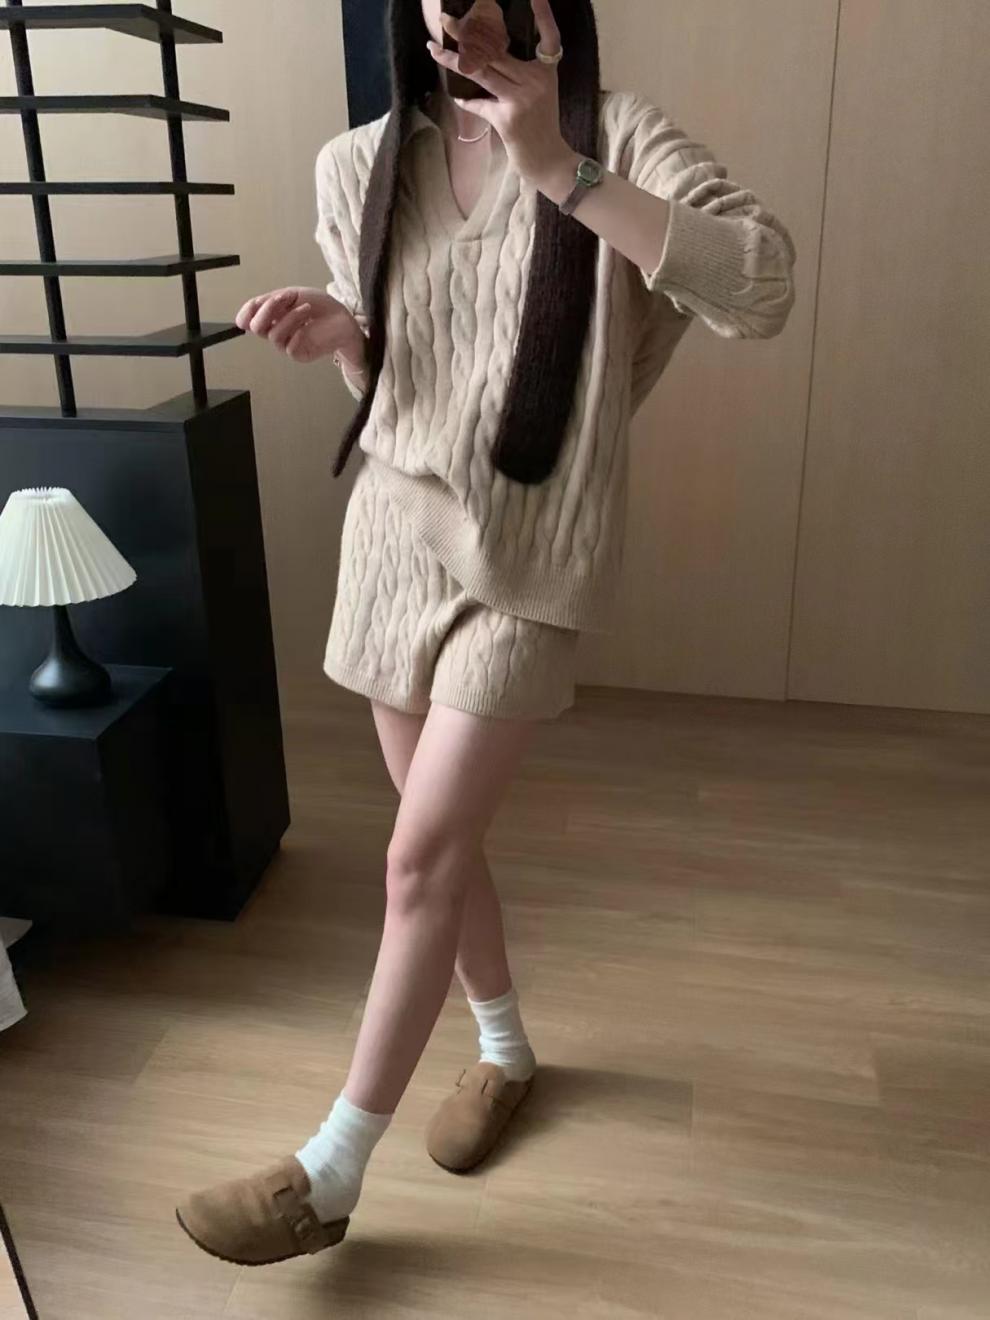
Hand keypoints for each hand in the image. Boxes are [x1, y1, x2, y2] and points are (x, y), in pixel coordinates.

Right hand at [234, 287, 365, 366]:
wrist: (343, 317)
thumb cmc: (320, 306)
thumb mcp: (291, 296)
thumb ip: (268, 303)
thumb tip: (245, 315)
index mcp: (272, 317)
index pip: (249, 318)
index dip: (248, 311)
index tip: (258, 302)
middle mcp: (276, 331)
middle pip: (256, 327)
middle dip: (267, 310)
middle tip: (286, 298)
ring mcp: (286, 344)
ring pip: (272, 335)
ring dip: (289, 317)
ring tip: (306, 308)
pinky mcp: (298, 354)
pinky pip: (288, 346)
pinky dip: (297, 330)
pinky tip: (309, 323)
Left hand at [427, 0, 576, 189]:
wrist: (548, 160)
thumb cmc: (541, 125)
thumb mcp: (538, 93)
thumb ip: (519, 74)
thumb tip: (484, 56)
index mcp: (546, 71)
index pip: (549, 37)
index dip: (544, 16)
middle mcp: (535, 81)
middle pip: (497, 50)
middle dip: (467, 33)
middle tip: (446, 19)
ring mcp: (521, 100)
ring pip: (480, 71)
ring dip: (453, 60)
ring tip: (433, 48)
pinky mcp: (507, 119)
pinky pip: (478, 104)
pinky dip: (466, 102)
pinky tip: (458, 98)